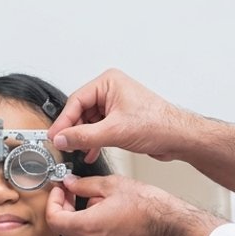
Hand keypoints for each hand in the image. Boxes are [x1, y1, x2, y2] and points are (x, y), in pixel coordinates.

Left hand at [46, 175, 224, 235]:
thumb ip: (85, 185)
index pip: (54, 219)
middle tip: (73, 193)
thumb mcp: (113, 185)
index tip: (60, 192)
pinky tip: (113, 218)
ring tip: (100, 203)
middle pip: (66, 230)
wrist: (176, 228)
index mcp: (88, 226)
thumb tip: (70, 184)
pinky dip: (98, 232)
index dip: (53, 203)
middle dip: (66, 210)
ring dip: (83, 220)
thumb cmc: (151, 207)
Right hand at [49, 69, 198, 162]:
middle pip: (81, 111)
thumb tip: (62, 138)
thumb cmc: (158, 125)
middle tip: (64, 145)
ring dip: (84, 138)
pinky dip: (93, 141)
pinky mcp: (120, 119)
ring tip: (77, 150)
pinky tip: (89, 152)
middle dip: (74, 130)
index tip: (54, 136)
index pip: (76, 101)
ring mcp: (116, 105)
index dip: (63, 121)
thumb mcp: (114, 132)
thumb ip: (83, 136)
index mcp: (109, 83)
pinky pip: (99, 128)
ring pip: (89, 122)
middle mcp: (111, 91)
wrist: (179, 138)